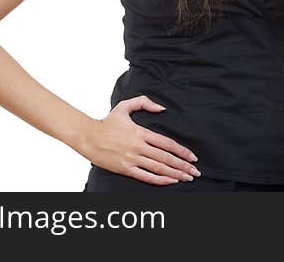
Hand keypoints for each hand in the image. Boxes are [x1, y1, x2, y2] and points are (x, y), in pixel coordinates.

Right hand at [80, 95, 200, 184]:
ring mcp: (132, 159)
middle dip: (183, 165)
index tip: (193, 156)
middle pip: (166, 158)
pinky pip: (145, 176)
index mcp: (141, 132)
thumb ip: (144, 102)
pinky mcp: (125, 169)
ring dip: (175, 174)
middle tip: (195, 172)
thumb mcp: (124, 106)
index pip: (167, 143)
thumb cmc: (106, 122)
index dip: (182, 151)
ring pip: (158, 168)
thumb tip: (161, 108)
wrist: (87, 136)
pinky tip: (170, 181)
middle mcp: (139, 146)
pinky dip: (160, 180)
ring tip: (187, 178)